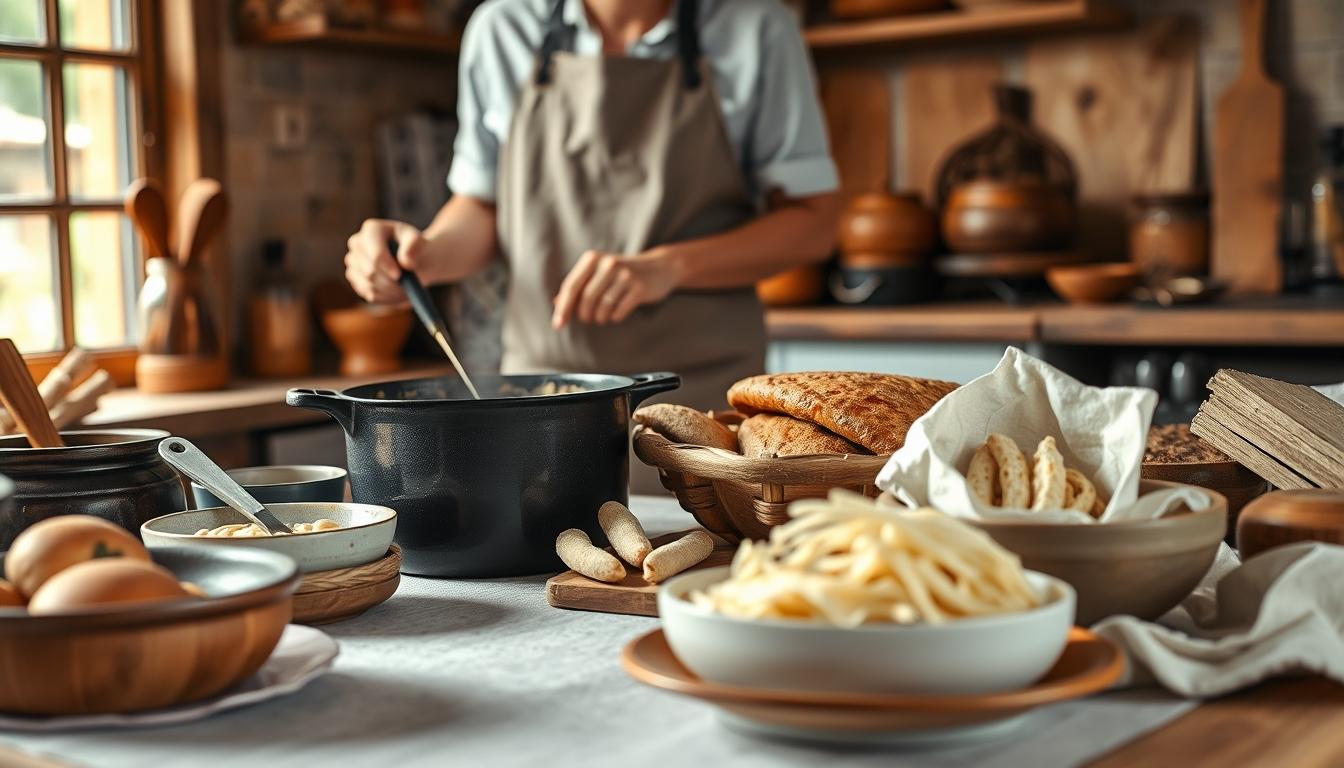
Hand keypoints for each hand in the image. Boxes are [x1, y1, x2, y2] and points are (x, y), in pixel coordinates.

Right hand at [344, 219, 429, 303]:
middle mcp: (357, 244)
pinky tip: (397, 292)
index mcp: (371, 229)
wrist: (413, 259)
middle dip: (390, 282)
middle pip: (370, 271)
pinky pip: (369, 294)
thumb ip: (414, 245)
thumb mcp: (418, 240)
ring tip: (406, 289)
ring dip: (390, 291)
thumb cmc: (414, 247)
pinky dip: (386, 297)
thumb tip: (406, 262)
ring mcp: (353, 262)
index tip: (399, 276)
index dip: (386, 266)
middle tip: (407, 286)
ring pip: (369, 285)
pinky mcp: (355, 279)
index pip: (375, 253)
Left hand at [551, 249, 681, 328]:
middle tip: (588, 319)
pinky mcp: (640, 288)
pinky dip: (614, 317)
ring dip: (600, 318)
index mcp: (593, 258)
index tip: (558, 325)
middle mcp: (608, 263)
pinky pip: (619, 311)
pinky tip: (616, 314)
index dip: (563, 308)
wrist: (659, 268)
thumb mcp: (598, 273)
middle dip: (584, 315)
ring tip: (602, 317)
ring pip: (602, 307)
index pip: (571, 286)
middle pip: (586, 299)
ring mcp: (625, 275)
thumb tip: (555, 303)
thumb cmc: (621, 274)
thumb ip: (578, 286)